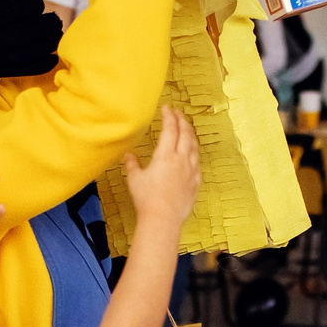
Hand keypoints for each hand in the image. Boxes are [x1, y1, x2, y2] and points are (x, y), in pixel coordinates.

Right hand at [122, 106, 199, 237]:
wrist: (162, 219)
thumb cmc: (146, 199)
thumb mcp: (135, 179)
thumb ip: (132, 164)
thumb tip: (128, 155)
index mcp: (165, 155)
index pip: (170, 129)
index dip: (169, 116)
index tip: (167, 108)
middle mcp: (181, 160)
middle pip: (185, 134)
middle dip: (182, 120)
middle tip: (178, 113)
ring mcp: (190, 171)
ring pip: (194, 146)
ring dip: (191, 134)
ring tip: (187, 128)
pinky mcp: (195, 182)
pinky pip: (198, 163)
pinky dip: (194, 153)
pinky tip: (193, 153)